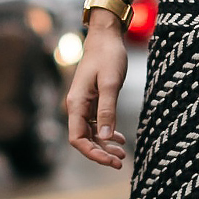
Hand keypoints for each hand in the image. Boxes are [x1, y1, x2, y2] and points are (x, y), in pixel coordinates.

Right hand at [67, 13, 128, 167]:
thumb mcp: (110, 84)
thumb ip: (107, 111)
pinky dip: (107, 132)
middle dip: (101, 153)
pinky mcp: (92, 100)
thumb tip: (105, 137)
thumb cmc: (108, 56)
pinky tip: (119, 138)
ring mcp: (83, 104)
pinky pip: (96, 123)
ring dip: (105, 144)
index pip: (77, 139)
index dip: (93, 154)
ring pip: (91, 133)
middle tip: (120, 162)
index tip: (111, 161)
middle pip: (83, 139)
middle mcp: (76, 106)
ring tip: (122, 153)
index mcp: (76, 104)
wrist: (106, 36)